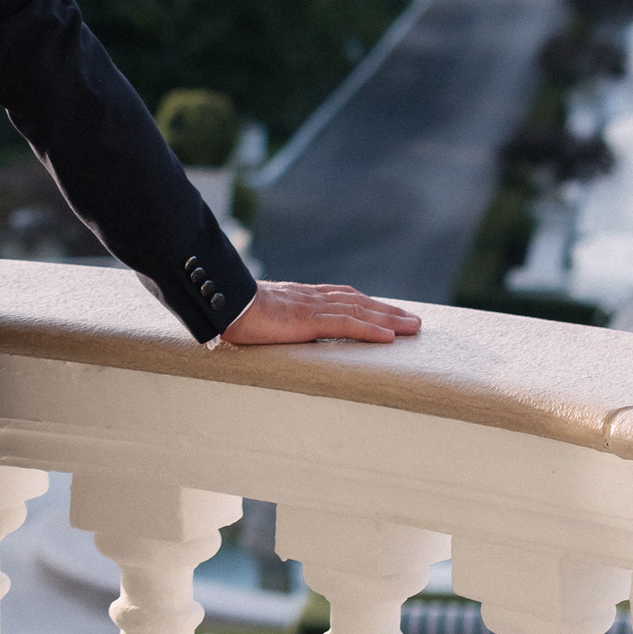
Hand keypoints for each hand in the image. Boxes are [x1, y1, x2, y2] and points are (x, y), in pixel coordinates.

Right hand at [219, 281, 420, 347]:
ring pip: (359, 311)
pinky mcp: (308, 320)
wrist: (219, 304)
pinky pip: (346, 326)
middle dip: (387, 311)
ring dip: (389, 319)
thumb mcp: (256, 313)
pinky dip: (370, 329)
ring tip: (412, 328)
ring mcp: (311, 307)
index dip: (366, 304)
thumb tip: (267, 326)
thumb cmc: (230, 309)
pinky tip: (388, 337)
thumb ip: (271, 318)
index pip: (341, 297)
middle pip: (358, 302)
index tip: (385, 311)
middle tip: (413, 321)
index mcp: (299, 297)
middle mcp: (310, 297)